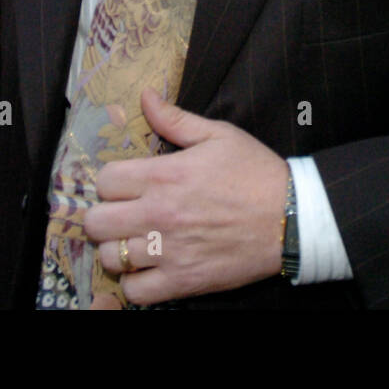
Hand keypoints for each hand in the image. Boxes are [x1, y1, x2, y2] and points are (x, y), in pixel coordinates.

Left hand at [84, 88, 288, 305]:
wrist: (292, 217)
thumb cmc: (255, 172)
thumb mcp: (219, 135)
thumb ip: (175, 119)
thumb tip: (144, 96)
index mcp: (164, 176)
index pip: (104, 180)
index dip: (111, 181)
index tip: (125, 185)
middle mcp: (159, 214)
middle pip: (96, 222)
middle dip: (105, 215)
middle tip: (123, 214)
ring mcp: (169, 251)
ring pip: (110, 257)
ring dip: (118, 249)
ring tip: (134, 242)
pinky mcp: (183, 281)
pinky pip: (135, 292)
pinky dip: (135, 283)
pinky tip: (148, 269)